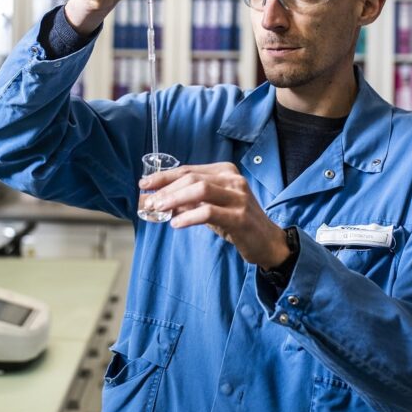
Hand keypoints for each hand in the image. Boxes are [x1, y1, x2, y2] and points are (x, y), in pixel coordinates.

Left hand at [139, 163, 290, 267]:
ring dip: (174, 199)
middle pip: (191, 177)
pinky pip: (209, 212)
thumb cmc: (237, 222)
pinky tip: (176, 224)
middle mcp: (233, 180)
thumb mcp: (211, 208)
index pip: (188, 170)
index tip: (144, 184)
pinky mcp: (240, 216)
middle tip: (149, 201)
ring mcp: (238, 197)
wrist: (267, 242)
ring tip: (159, 209)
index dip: (164, 177)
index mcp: (225, 172)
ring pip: (199, 190)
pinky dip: (189, 217)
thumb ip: (189, 202)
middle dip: (166, 189)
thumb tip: (160, 201)